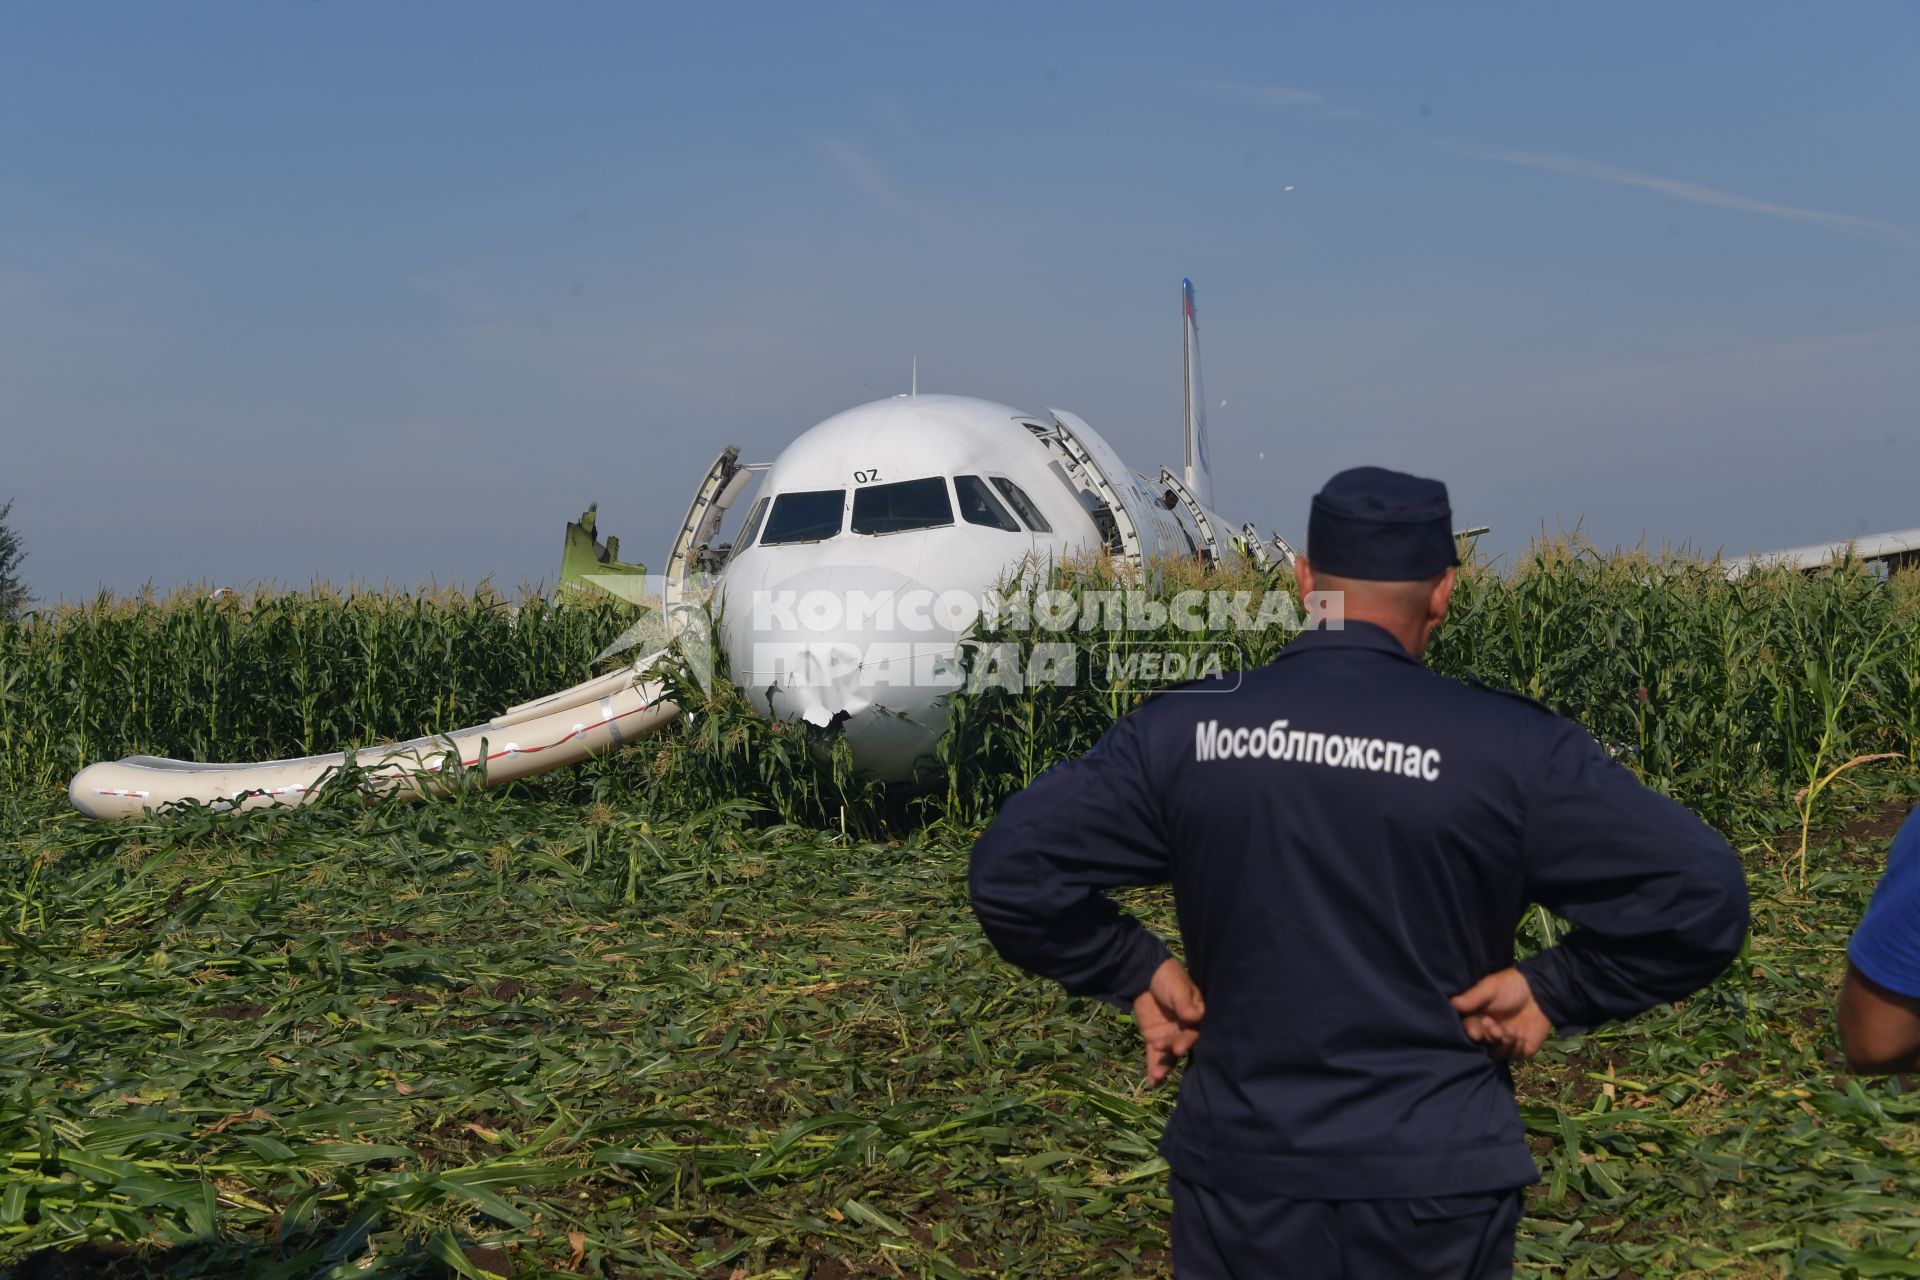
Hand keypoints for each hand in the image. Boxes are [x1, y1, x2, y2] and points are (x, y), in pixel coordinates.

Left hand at [1132, 957, 1204, 1085]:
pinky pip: (1155, 1056)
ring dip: (1164, 1066)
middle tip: (1169, 1053)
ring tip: (1157, 1075)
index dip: (1188, 1039)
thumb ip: (1184, 1004)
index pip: (1195, 1030)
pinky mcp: (1155, 1040)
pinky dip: (1153, 1068)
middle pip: (1183, 1043)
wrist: (1145, 975)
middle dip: (1176, 1050)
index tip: (1179, 1047)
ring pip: (1170, 1054)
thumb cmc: (1168, 978)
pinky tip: (1153, 1082)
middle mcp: (1186, 1029)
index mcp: (1196, 1016)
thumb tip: (1195, 1017)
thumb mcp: (1177, 988)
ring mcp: (1170, 1036)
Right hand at [1450, 967, 1552, 1059]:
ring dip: (1501, 1043)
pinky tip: (1520, 1035)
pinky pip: (1513, 1055)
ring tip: (1510, 1031)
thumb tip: (1452, 1003)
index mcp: (1478, 1017)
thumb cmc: (1512, 986)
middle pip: (1482, 1044)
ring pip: (1496, 1053)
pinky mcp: (1520, 1049)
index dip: (1472, 1032)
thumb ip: (1472, 997)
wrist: (1541, 992)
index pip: (1469, 1029)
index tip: (1476, 1031)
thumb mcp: (1490, 987)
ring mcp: (1504, 1042)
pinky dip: (1515, 1046)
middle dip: (1488, 1037)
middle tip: (1495, 1028)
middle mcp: (1489, 1032)